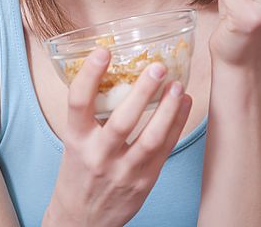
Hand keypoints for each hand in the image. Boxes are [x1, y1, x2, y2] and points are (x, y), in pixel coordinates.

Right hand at [44, 48, 191, 226]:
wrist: (81, 221)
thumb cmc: (80, 170)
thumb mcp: (76, 140)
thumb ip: (93, 112)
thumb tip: (120, 68)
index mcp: (75, 139)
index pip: (78, 102)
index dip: (90, 74)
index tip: (103, 51)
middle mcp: (97, 155)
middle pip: (122, 121)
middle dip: (142, 91)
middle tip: (158, 66)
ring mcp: (122, 171)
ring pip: (150, 138)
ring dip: (168, 109)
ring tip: (178, 85)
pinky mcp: (143, 182)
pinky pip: (164, 150)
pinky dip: (177, 124)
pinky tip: (184, 104)